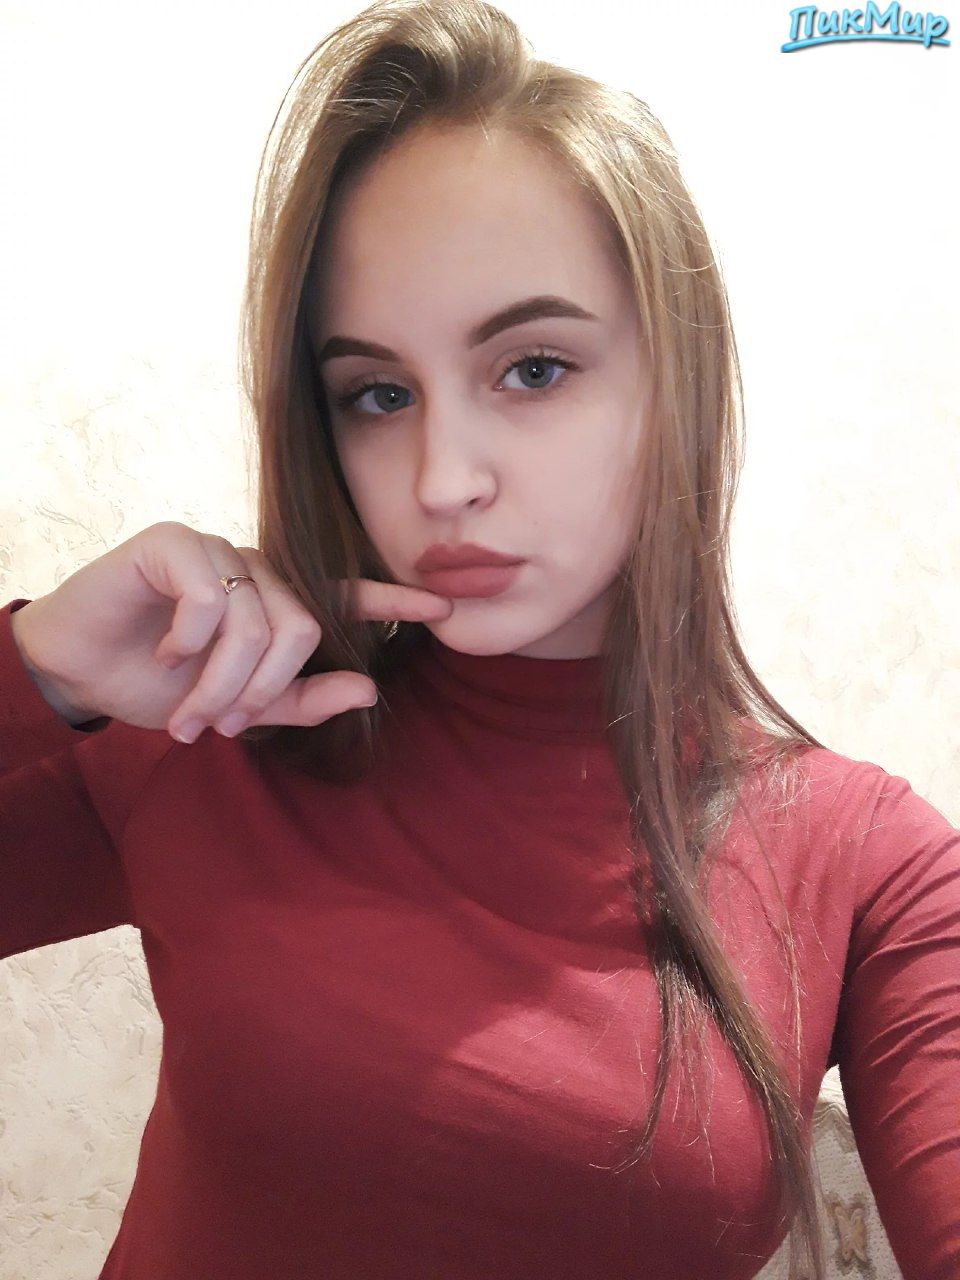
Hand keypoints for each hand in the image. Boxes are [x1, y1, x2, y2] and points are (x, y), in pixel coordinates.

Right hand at [11, 521, 453, 740]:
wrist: (79, 671)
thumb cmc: (158, 684)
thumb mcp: (237, 705)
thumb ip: (301, 700)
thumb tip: (371, 690)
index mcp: (275, 603)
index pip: (346, 597)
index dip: (394, 600)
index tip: (444, 605)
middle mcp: (255, 571)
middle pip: (302, 628)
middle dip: (262, 690)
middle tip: (221, 724)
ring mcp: (216, 551)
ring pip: (259, 621)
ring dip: (221, 682)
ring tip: (188, 711)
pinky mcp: (174, 542)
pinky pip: (212, 596)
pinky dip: (189, 639)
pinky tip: (164, 651)